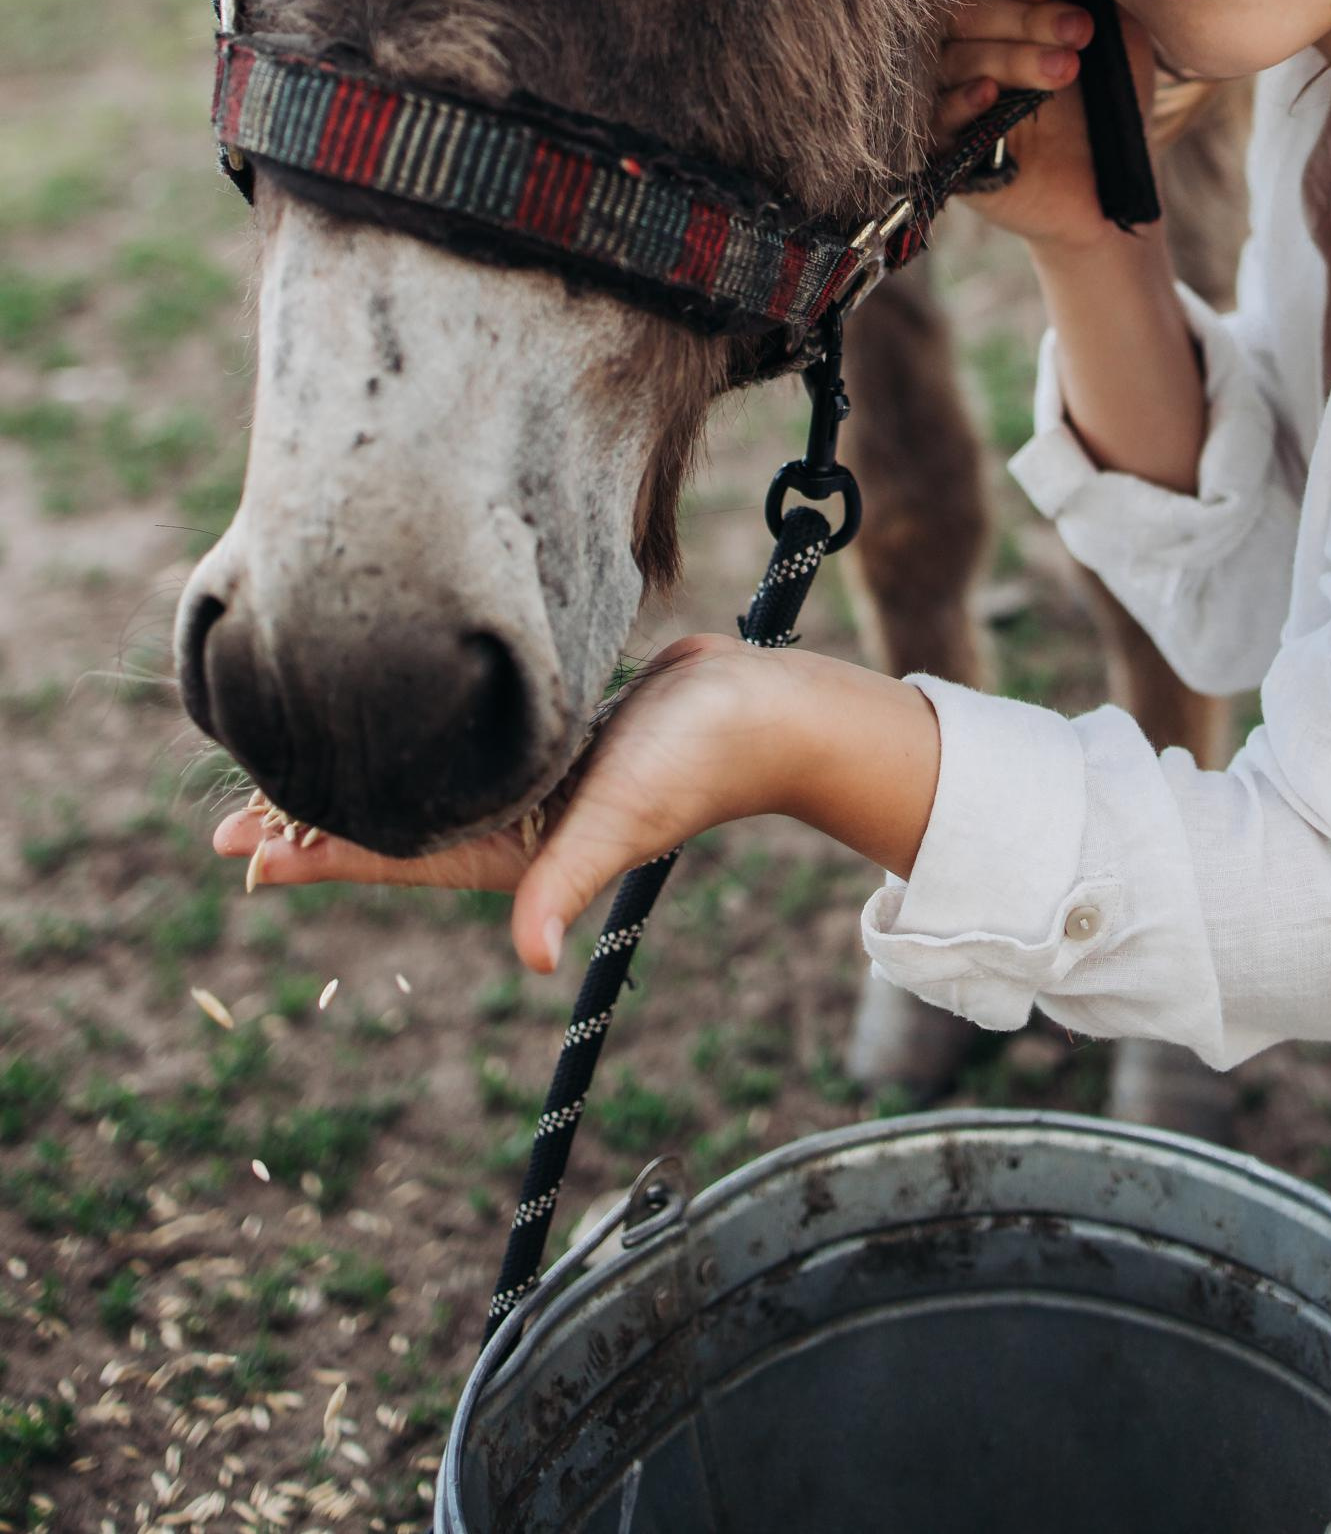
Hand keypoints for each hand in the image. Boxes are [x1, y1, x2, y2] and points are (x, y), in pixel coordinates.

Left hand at [211, 636, 941, 971]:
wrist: (764, 709)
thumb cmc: (695, 764)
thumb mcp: (621, 817)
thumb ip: (567, 883)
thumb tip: (530, 960)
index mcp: (516, 847)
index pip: (394, 854)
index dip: (318, 855)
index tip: (244, 854)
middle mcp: (515, 820)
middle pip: (392, 824)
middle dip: (314, 822)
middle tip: (227, 821)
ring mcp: (534, 778)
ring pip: (421, 782)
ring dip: (356, 779)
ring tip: (288, 773)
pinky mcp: (554, 733)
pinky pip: (463, 742)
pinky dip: (414, 735)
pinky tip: (387, 719)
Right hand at [934, 0, 1153, 253]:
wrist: (1112, 185)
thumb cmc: (1109, 101)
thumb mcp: (1114, 36)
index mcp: (994, 3)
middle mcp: (959, 41)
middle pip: (960, 10)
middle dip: (1022, 17)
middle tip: (1076, 30)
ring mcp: (944, 92)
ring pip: (952, 59)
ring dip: (1009, 57)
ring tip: (1065, 68)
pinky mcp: (941, 147)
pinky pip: (932, 116)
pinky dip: (961, 102)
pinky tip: (993, 94)